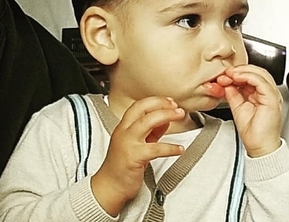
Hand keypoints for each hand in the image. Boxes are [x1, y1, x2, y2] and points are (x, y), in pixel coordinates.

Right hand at [91, 97, 184, 215]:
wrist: (109, 187)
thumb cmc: (121, 166)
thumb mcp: (136, 144)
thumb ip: (151, 131)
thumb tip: (166, 120)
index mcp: (124, 126)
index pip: (139, 105)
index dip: (156, 101)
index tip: (170, 101)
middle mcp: (124, 131)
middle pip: (142, 109)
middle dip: (161, 104)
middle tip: (176, 106)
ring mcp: (128, 143)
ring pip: (147, 122)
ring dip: (166, 116)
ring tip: (180, 116)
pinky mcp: (134, 157)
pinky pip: (155, 149)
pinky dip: (170, 148)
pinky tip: (179, 149)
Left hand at [216, 65, 281, 157]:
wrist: (259, 147)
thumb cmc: (252, 132)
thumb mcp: (237, 107)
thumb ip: (232, 93)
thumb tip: (226, 83)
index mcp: (261, 94)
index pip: (251, 75)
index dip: (237, 72)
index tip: (224, 74)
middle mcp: (268, 93)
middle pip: (256, 71)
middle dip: (239, 69)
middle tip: (226, 72)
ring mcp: (272, 95)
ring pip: (260, 73)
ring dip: (243, 71)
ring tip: (231, 74)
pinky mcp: (272, 99)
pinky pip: (261, 81)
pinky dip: (248, 76)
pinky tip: (238, 77)